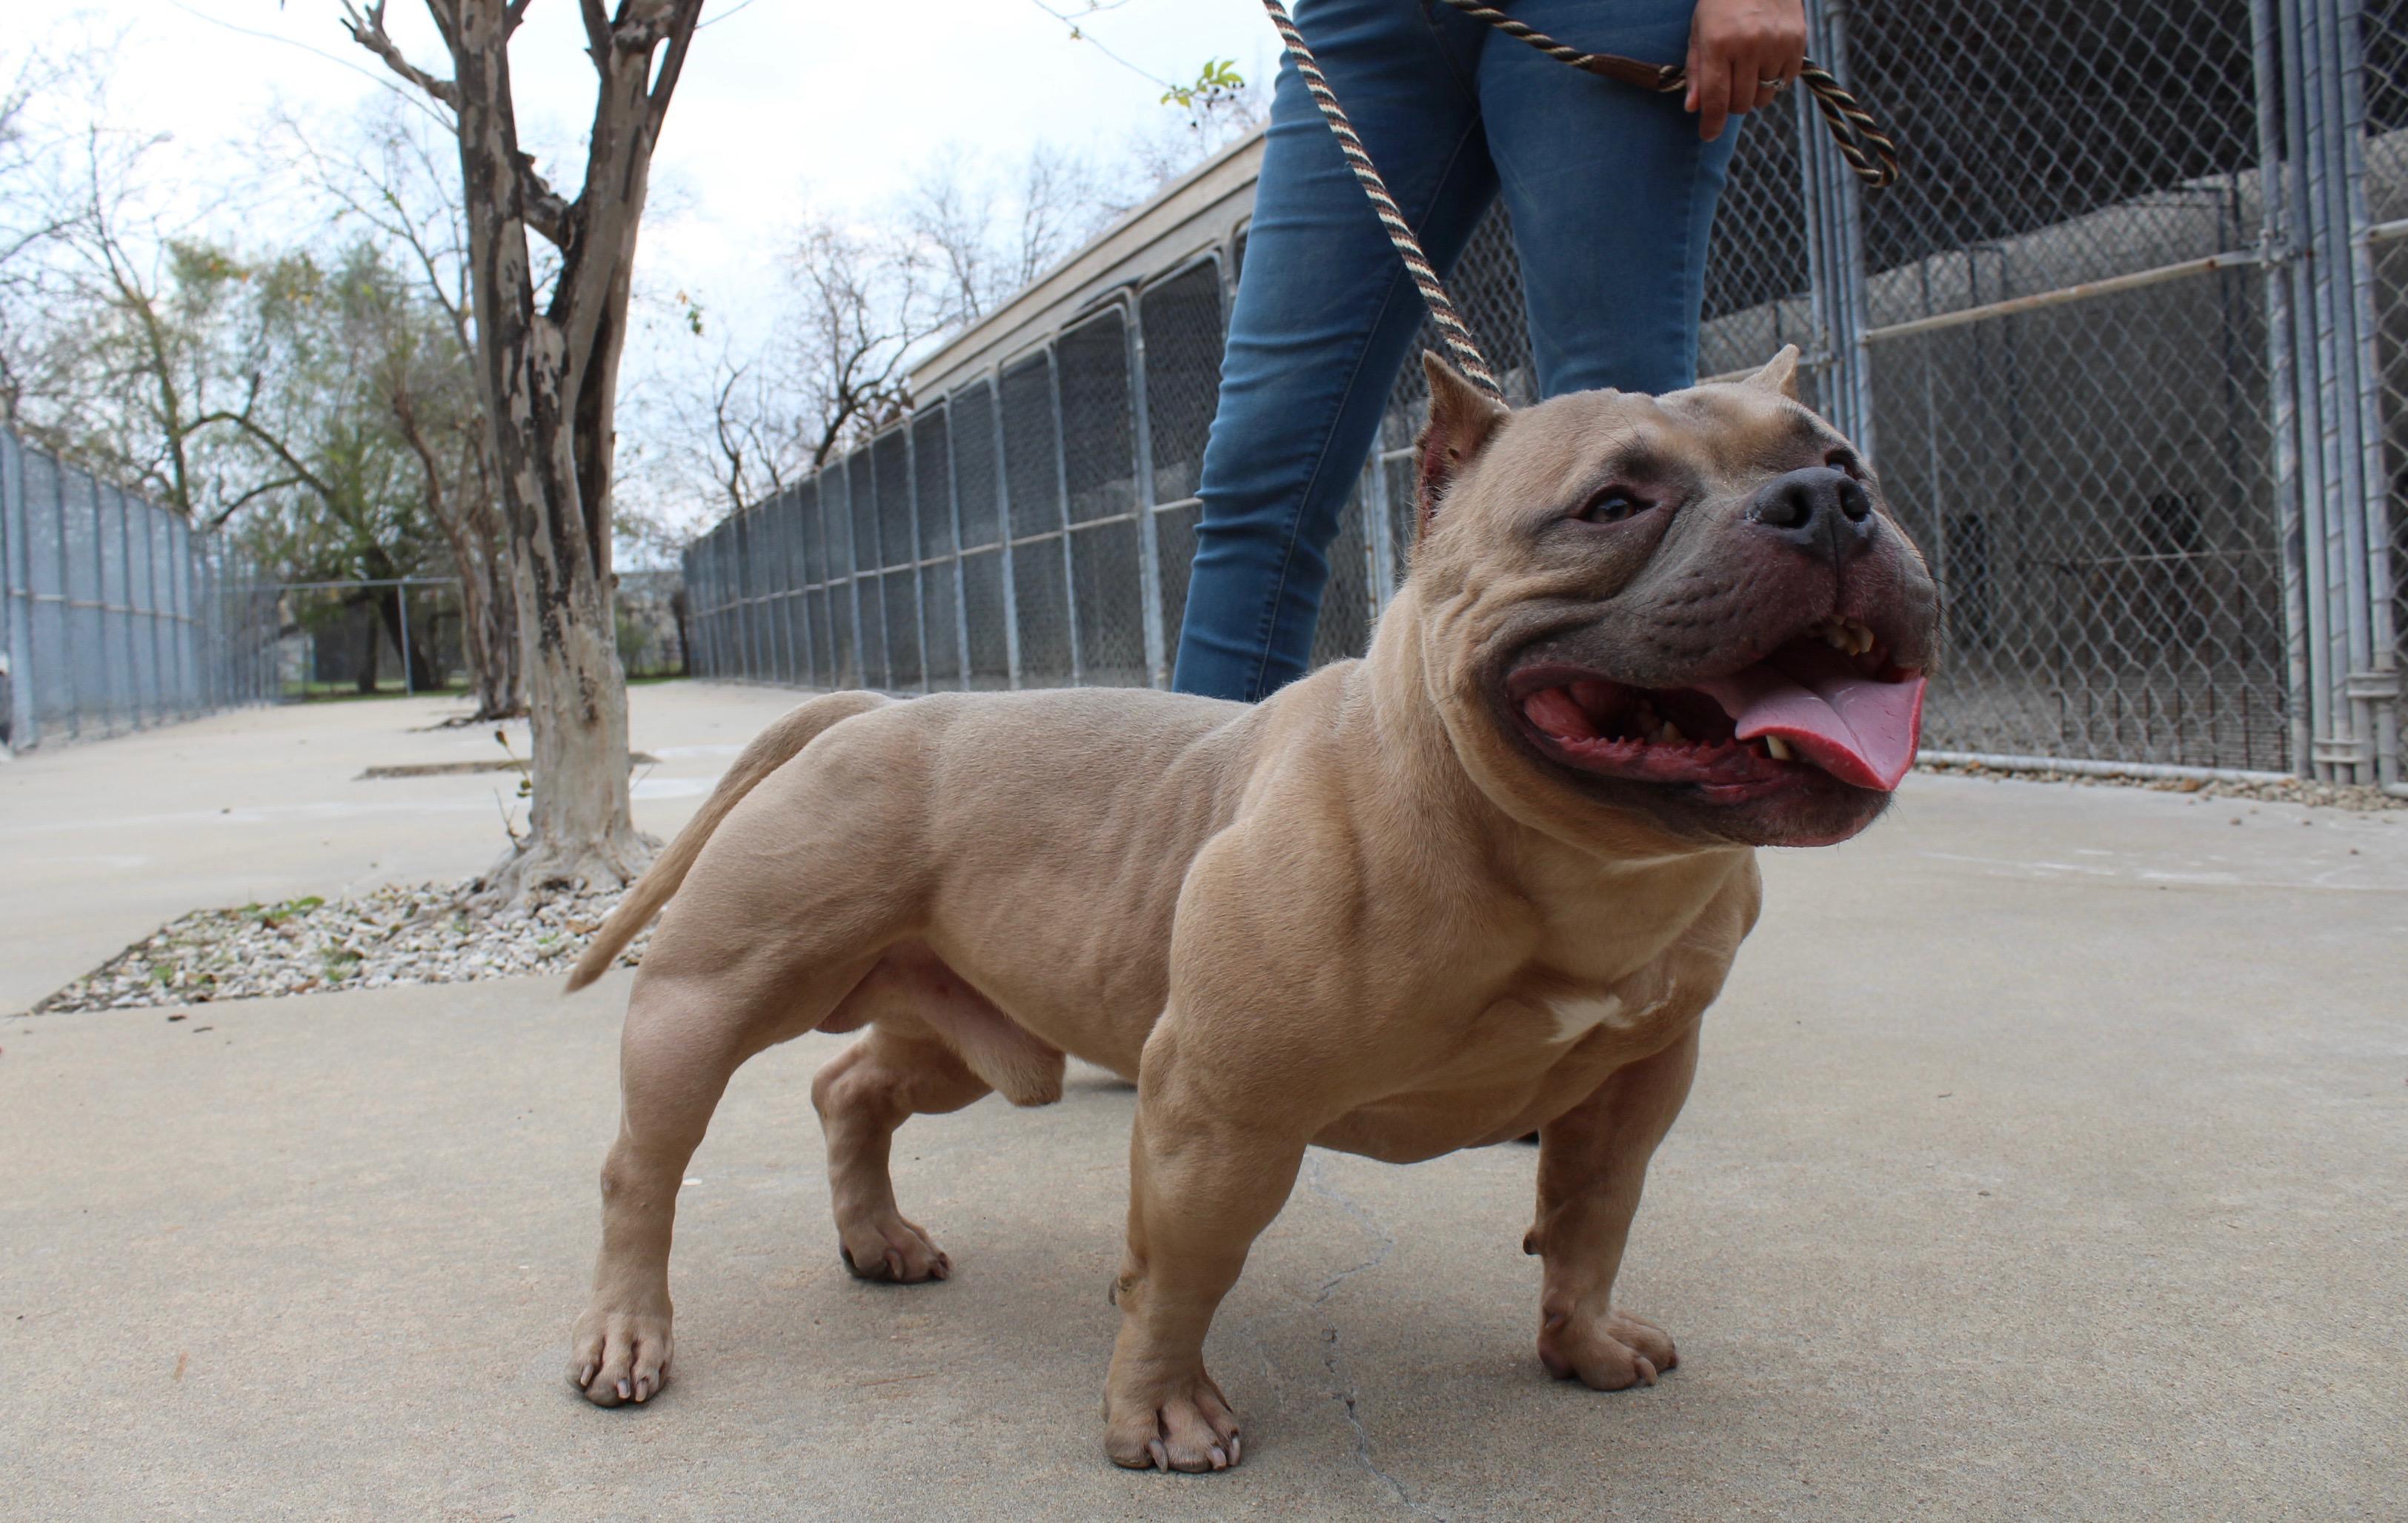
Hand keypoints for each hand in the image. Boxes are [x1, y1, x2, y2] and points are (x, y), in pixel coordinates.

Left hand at [1684, 0, 1806, 141]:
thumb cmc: (1723, 1)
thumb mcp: (1699, 31)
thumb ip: (1696, 71)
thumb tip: (1694, 108)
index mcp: (1718, 43)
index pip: (1716, 99)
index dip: (1711, 123)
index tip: (1708, 134)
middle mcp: (1749, 45)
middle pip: (1741, 104)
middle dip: (1731, 104)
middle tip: (1729, 87)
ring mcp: (1776, 43)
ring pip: (1764, 97)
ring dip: (1754, 93)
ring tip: (1748, 71)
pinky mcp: (1798, 41)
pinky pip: (1785, 82)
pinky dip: (1774, 80)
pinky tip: (1766, 60)